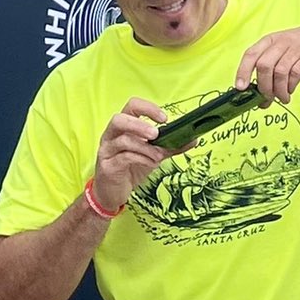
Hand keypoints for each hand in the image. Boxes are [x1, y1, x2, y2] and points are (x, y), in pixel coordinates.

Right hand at [91, 98, 184, 214]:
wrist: (112, 192)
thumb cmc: (130, 169)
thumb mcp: (152, 155)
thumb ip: (170, 147)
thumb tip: (193, 139)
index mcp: (123, 127)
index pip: (132, 106)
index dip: (148, 108)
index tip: (164, 118)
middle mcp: (111, 135)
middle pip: (119, 119)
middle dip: (140, 125)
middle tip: (156, 134)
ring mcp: (107, 150)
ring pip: (122, 140)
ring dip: (145, 147)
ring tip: (158, 156)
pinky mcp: (107, 167)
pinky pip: (123, 158)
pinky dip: (140, 159)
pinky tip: (149, 164)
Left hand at [235, 22, 299, 105]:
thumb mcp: (284, 49)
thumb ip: (270, 68)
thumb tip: (257, 95)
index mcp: (271, 40)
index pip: (251, 54)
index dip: (243, 72)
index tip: (240, 88)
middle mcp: (282, 42)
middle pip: (264, 66)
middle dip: (263, 87)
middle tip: (267, 98)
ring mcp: (297, 48)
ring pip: (279, 72)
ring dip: (278, 90)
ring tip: (282, 98)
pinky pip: (296, 74)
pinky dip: (291, 86)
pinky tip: (291, 90)